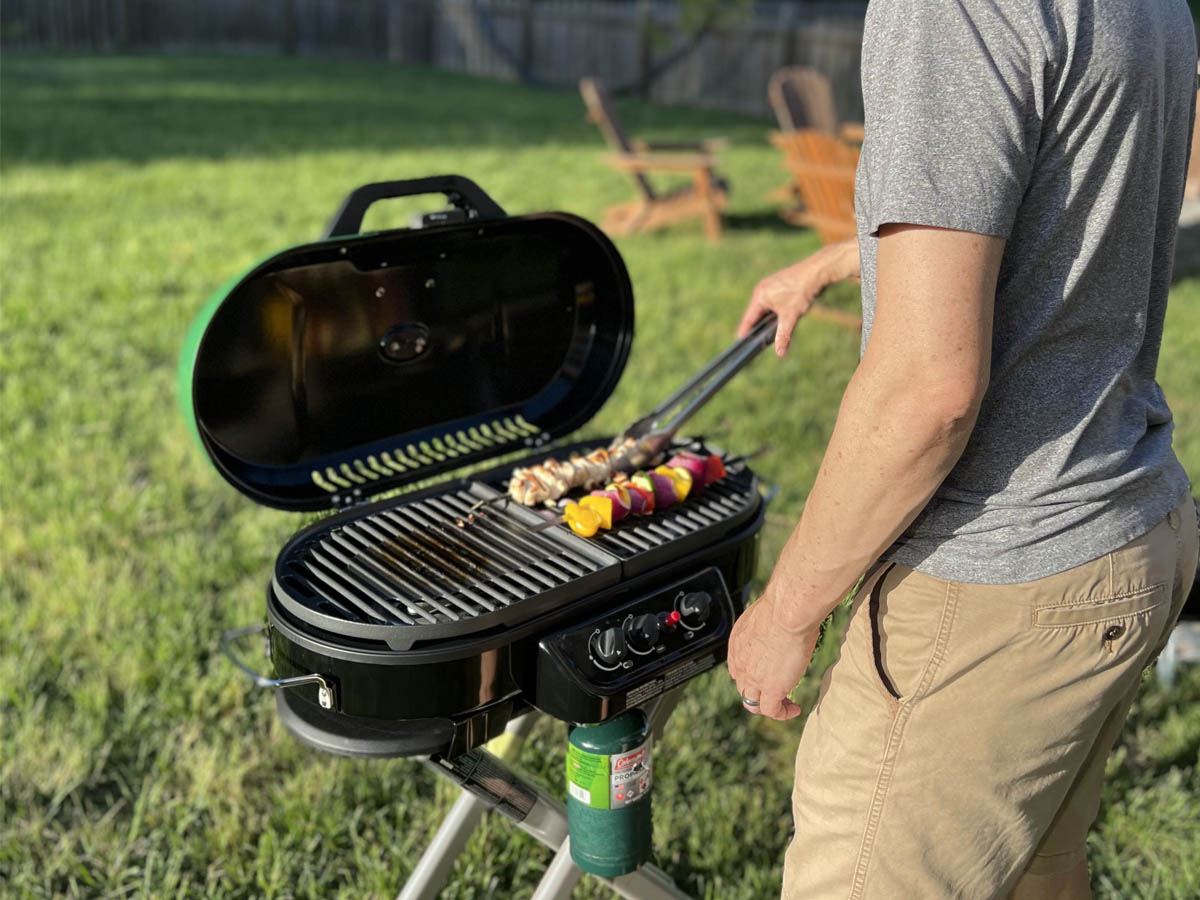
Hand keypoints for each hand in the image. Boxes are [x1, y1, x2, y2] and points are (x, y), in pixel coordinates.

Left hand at [726, 592, 819, 720]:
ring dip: (768, 705)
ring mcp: (754, 678)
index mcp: (737, 643)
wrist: (787, 612)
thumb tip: (782, 621)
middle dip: (759, 691)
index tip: (767, 673)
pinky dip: (783, 713)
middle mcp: (740, 663)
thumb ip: (768, 624)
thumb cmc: (783, 606)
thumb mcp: (768, 614)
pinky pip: (773, 711)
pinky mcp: (772, 689)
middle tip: (778, 689)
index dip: (751, 675)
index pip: (738, 668)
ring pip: (753, 703)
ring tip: (785, 703)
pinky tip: (794, 708)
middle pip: (744, 687)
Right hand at [737, 239, 859, 355]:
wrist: (816, 271)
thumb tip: (780, 354)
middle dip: (757, 328)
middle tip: (757, 344)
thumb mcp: (791, 317)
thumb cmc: (801, 292)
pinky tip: (779, 319)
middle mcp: (761, 290)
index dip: (745, 332)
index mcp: (760, 297)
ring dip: (766, 320)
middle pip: (755, 314)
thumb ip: (783, 336)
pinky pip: (769, 301)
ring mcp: (768, 286)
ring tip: (768, 334)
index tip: (740, 345)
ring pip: (763, 308)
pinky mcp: (777, 284)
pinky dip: (772, 312)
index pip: (748, 319)